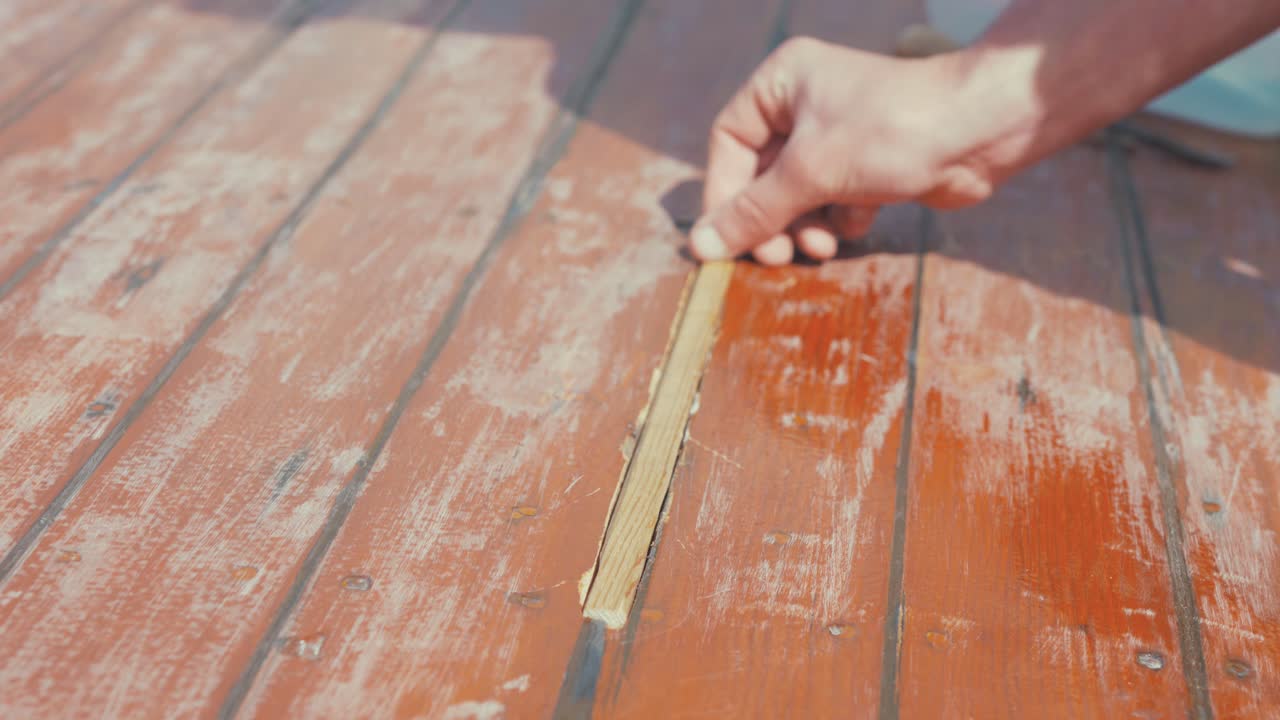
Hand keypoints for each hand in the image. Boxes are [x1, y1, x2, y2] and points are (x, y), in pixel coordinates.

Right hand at [691, 37, 996, 264]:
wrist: (982, 132)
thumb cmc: (891, 131)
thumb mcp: (811, 172)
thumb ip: (753, 212)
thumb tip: (700, 247)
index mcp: (781, 82)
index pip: (728, 143)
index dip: (725, 195)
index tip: (728, 240)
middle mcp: (805, 104)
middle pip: (760, 175)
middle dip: (770, 220)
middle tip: (776, 257)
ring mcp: (838, 135)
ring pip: (796, 195)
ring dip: (803, 227)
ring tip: (820, 247)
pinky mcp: (867, 164)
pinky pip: (830, 201)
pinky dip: (838, 219)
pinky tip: (859, 222)